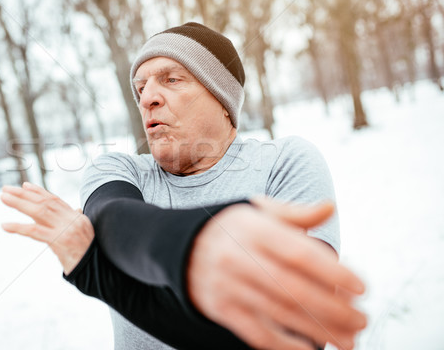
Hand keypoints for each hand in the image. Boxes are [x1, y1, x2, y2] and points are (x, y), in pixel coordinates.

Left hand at [0, 182, 93, 274]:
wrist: (100, 272)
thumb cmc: (89, 257)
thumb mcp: (84, 235)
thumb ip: (75, 222)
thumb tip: (76, 209)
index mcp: (77, 217)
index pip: (55, 200)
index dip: (39, 191)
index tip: (24, 186)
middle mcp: (72, 219)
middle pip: (44, 202)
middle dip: (23, 194)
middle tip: (5, 190)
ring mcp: (66, 229)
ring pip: (39, 211)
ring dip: (19, 203)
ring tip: (3, 198)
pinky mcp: (59, 242)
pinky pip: (35, 231)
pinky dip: (19, 227)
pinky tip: (5, 225)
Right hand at [187, 197, 365, 349]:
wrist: (180, 248)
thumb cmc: (231, 229)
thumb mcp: (256, 212)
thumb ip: (294, 214)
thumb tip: (330, 208)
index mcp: (252, 229)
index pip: (298, 253)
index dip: (333, 272)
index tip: (361, 288)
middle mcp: (238, 257)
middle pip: (293, 288)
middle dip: (334, 309)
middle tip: (363, 320)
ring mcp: (228, 286)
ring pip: (280, 313)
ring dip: (320, 331)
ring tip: (349, 340)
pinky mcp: (221, 309)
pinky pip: (257, 333)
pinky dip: (286, 346)